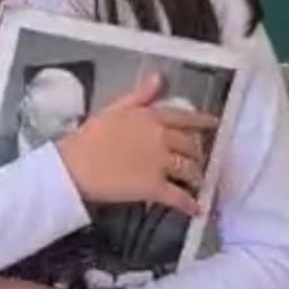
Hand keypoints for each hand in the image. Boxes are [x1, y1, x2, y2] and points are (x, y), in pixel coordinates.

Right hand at [58, 74, 216, 214]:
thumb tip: (160, 78)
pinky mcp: (155, 188)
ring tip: (197, 183)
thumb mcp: (114, 109)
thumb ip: (140, 95)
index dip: (202, 122)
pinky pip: (179, 197)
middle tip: (196, 161)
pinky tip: (196, 210)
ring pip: (189, 170)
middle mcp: (162, 139)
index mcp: (152, 118)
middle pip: (191, 147)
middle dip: (196, 154)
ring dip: (196, 177)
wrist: (75, 166)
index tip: (213, 124)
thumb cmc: (89, 138)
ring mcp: (161, 164)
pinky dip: (190, 204)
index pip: (185, 118)